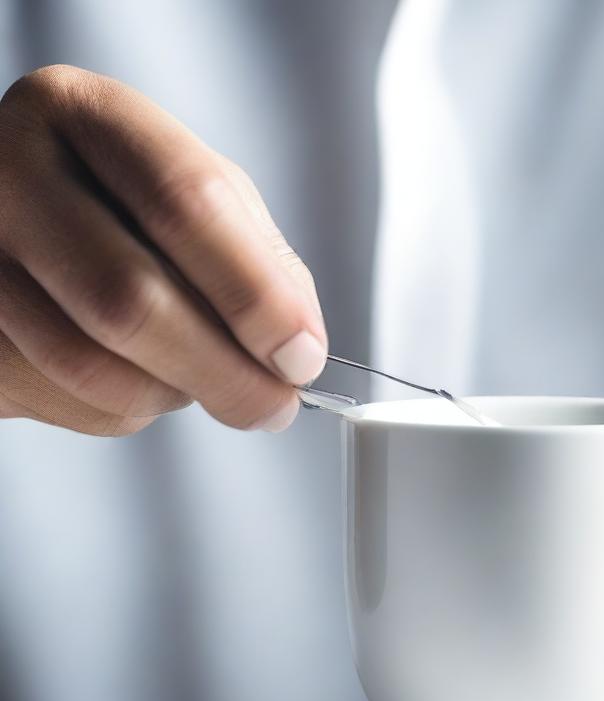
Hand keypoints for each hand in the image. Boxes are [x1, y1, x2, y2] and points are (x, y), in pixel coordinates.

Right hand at [0, 65, 325, 435]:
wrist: (19, 221)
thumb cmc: (128, 206)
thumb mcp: (201, 196)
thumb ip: (259, 262)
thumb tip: (299, 351)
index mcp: (85, 115)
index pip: (184, 203)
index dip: (254, 294)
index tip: (301, 357)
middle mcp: (8, 172)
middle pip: (129, 299)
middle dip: (224, 372)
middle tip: (275, 406)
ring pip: (91, 366)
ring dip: (171, 395)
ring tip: (198, 378)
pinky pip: (64, 401)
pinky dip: (124, 409)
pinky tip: (135, 374)